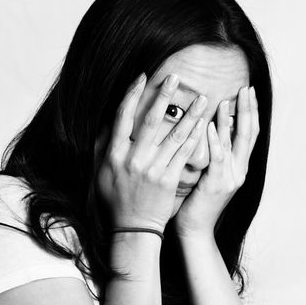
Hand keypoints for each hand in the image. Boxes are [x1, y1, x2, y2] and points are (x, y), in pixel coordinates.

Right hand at [96, 73, 207, 232]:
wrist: (133, 227)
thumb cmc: (116, 198)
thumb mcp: (100, 171)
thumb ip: (103, 145)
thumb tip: (109, 120)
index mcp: (114, 154)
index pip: (122, 116)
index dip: (132, 94)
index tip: (142, 76)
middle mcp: (133, 159)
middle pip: (149, 120)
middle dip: (163, 95)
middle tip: (175, 76)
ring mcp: (153, 169)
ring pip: (174, 135)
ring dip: (189, 114)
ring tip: (203, 98)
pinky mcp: (169, 179)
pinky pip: (184, 153)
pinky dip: (195, 137)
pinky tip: (204, 124)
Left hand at [173, 86, 258, 237]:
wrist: (195, 230)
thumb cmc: (196, 201)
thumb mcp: (209, 174)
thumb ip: (213, 154)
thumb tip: (209, 128)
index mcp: (238, 167)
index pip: (249, 134)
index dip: (251, 112)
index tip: (248, 91)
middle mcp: (239, 170)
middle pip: (249, 134)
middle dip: (248, 109)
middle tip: (247, 87)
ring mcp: (231, 178)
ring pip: (236, 143)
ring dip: (233, 118)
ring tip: (230, 97)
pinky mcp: (217, 185)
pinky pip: (218, 159)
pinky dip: (217, 141)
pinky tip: (214, 125)